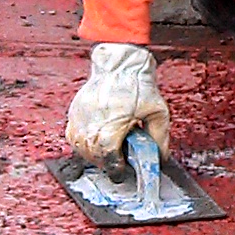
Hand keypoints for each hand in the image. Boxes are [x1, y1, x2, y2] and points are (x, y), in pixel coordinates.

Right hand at [64, 43, 168, 163]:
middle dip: (105, 162)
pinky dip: (82, 143)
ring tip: (107, 151)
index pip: (108, 158)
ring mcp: (80, 117)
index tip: (121, 171)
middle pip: (93, 156)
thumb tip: (161, 158)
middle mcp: (91, 124)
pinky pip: (73, 135)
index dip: (115, 168)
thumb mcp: (157, 112)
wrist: (120, 63)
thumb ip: (159, 137)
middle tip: (118, 161)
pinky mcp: (74, 111)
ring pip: (80, 147)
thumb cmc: (138, 84)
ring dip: (93, 154)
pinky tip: (94, 140)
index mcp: (111, 126)